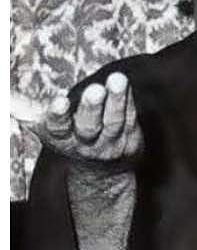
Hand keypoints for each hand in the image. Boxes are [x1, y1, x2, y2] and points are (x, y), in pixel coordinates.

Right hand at [12, 72, 142, 166]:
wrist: (102, 170)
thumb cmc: (71, 136)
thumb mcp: (48, 127)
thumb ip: (28, 110)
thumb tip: (6, 97)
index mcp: (60, 139)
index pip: (57, 128)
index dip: (58, 116)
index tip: (60, 101)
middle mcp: (85, 144)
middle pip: (88, 127)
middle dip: (91, 107)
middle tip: (95, 89)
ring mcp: (110, 144)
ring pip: (113, 122)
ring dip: (117, 100)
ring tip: (118, 79)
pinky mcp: (130, 142)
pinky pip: (130, 119)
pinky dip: (128, 101)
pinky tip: (125, 85)